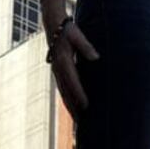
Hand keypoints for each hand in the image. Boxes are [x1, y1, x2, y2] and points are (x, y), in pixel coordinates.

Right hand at [41, 0, 99, 117]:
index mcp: (63, 60)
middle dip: (74, 107)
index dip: (79, 94)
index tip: (86, 106)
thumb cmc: (68, 30)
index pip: (73, 81)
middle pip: (66, 92)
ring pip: (63, 93)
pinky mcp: (58, 72)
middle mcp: (58, 69)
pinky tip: (74, 108)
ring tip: (79, 121)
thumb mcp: (77, 35)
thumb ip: (86, 46)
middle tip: (83, 123)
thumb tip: (96, 57)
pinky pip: (63, 89)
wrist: (53, 25)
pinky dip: (68, 100)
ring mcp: (56, 72)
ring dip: (70, 107)